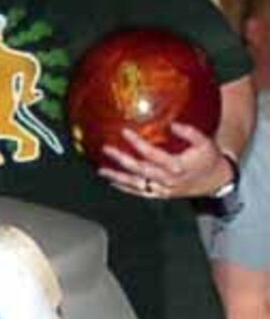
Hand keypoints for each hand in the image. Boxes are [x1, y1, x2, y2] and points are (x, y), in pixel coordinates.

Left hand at [97, 124, 228, 201]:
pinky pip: (140, 193)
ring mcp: (163, 189)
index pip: (152, 154)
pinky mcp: (161, 195)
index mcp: (177, 166)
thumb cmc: (208, 159)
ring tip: (102, 170)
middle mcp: (167, 180)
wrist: (215, 181)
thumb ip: (190, 132)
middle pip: (140, 170)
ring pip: (136, 185)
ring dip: (118, 177)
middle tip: (107, 149)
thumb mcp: (205, 142)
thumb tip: (173, 123)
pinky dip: (125, 188)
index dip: (138, 143)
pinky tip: (113, 182)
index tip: (125, 132)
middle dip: (122, 160)